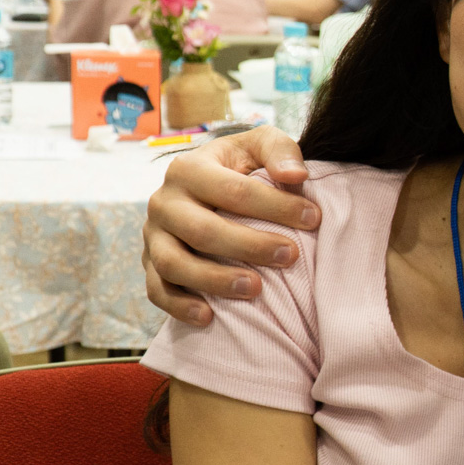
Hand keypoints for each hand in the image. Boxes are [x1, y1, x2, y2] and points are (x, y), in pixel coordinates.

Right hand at [143, 126, 317, 324]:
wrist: (204, 189)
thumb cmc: (241, 168)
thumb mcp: (259, 147)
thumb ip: (281, 151)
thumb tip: (296, 177)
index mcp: (189, 169)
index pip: (233, 190)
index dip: (276, 206)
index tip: (313, 219)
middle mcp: (163, 202)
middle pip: (202, 230)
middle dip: (249, 246)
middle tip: (290, 257)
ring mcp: (152, 236)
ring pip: (174, 264)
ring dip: (215, 280)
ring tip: (257, 290)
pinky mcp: (149, 265)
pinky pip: (157, 290)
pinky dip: (180, 306)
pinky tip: (210, 317)